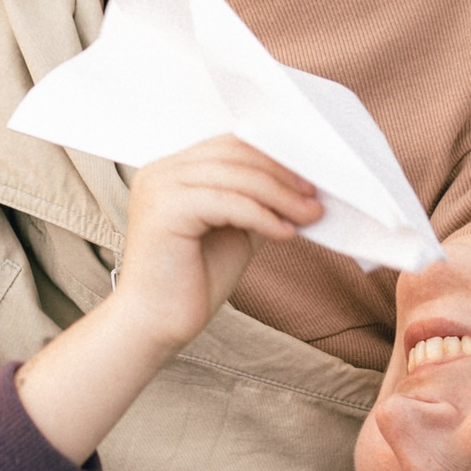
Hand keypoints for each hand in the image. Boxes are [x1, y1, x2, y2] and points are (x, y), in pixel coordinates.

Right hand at [14, 137, 320, 464]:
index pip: (229, 144)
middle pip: (234, 152)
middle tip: (315, 196)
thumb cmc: (191, 284)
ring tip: (310, 215)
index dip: (273, 157)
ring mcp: (159, 187)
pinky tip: (285, 233)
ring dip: (280, 195)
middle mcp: (160, 171)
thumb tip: (302, 184)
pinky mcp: (165, 210)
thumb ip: (256, 201)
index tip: (310, 179)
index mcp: (172, 171)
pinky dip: (262, 216)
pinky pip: (227, 202)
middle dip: (282, 174)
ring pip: (235, 175)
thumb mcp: (234, 230)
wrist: (155, 326)